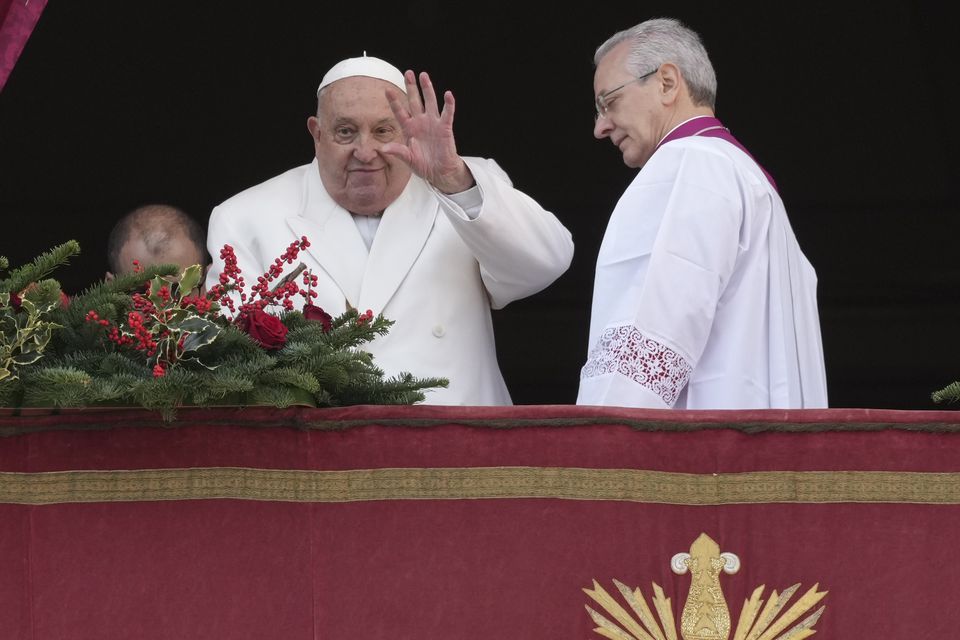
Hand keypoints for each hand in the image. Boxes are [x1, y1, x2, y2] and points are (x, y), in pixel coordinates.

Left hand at [382, 70, 474, 193]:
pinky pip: (447, 113)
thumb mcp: (408, 159)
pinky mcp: (445, 127)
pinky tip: (448, 94)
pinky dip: (448, 104)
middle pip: (414, 101)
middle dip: (411, 87)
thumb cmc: (422, 165)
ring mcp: (433, 123)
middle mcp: (420, 122)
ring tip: (424, 75)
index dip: (394, 101)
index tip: (387, 90)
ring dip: (427, 89)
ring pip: (430, 102)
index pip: (400, 112)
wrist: (439, 172)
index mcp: (409, 128)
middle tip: (408, 73)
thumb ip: (397, 151)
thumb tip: (383, 148)